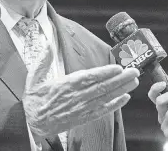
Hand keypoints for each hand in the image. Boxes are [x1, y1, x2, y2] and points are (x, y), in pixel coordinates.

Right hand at [22, 45, 139, 137]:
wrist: (33, 123)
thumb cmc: (35, 99)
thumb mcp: (34, 78)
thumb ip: (43, 60)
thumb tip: (47, 44)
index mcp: (65, 85)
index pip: (89, 78)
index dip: (104, 73)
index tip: (118, 67)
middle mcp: (76, 97)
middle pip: (101, 87)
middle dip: (120, 79)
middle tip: (134, 72)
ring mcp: (81, 109)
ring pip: (104, 98)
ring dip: (121, 90)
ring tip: (134, 81)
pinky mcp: (83, 118)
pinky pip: (101, 111)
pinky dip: (114, 105)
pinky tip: (124, 98)